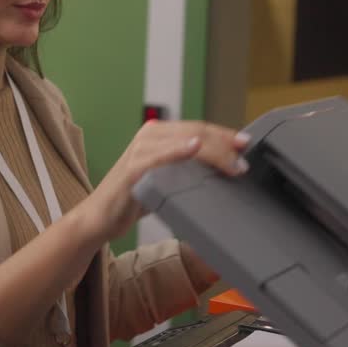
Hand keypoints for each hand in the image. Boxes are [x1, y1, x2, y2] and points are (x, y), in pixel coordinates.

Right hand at [76, 120, 250, 243]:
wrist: (100, 218)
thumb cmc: (134, 198)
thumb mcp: (167, 179)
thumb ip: (188, 168)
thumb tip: (225, 167)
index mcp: (158, 134)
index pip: (199, 128)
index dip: (225, 134)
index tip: (247, 144)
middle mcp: (149, 136)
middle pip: (196, 132)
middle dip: (225, 144)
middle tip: (244, 161)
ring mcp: (140, 150)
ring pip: (185, 140)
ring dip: (214, 152)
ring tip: (233, 166)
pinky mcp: (133, 168)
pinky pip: (159, 156)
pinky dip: (178, 150)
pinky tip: (193, 148)